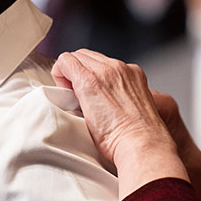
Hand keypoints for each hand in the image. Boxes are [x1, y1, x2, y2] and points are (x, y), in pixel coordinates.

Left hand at [51, 50, 186, 195]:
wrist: (141, 144)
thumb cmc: (137, 138)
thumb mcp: (131, 110)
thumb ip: (118, 98)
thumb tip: (98, 103)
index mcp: (132, 75)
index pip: (102, 63)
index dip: (89, 76)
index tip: (88, 95)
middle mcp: (120, 68)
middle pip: (88, 56)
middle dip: (77, 72)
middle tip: (77, 97)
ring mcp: (105, 71)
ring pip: (77, 56)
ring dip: (70, 74)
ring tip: (74, 99)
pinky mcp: (89, 80)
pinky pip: (66, 62)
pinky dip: (60, 74)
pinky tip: (66, 94)